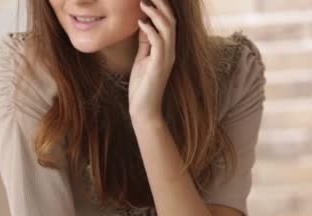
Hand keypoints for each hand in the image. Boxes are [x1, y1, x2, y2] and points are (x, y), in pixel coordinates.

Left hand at [128, 0, 175, 122]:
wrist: (144, 109)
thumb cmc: (142, 86)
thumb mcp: (143, 58)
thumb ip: (146, 42)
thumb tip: (143, 24)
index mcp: (167, 49)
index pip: (169, 22)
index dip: (162, 8)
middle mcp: (171, 51)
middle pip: (171, 21)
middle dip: (162, 5)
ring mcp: (167, 58)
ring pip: (168, 28)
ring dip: (155, 14)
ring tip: (144, 3)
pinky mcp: (160, 65)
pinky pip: (159, 42)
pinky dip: (150, 30)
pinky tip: (141, 22)